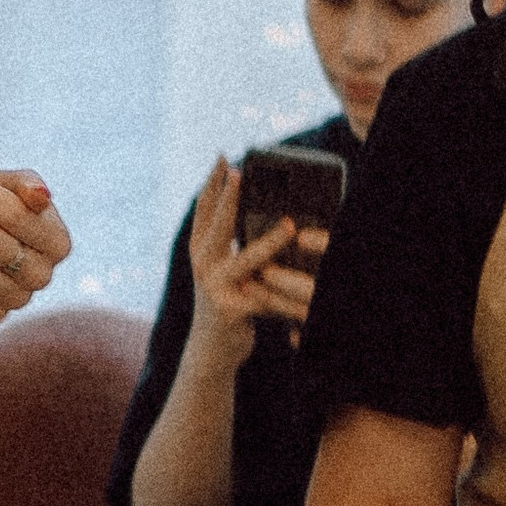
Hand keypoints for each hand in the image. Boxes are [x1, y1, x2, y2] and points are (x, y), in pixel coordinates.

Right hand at [187, 159, 325, 344]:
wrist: (212, 349)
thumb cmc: (227, 302)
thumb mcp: (224, 269)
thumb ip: (234, 244)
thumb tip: (265, 214)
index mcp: (201, 250)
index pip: (204, 209)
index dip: (212, 182)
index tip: (222, 156)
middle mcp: (202, 265)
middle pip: (218, 225)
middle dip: (229, 197)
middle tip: (241, 172)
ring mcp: (214, 287)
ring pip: (246, 260)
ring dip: (269, 243)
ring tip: (289, 226)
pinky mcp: (231, 309)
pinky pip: (265, 298)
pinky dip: (287, 296)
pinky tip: (304, 291)